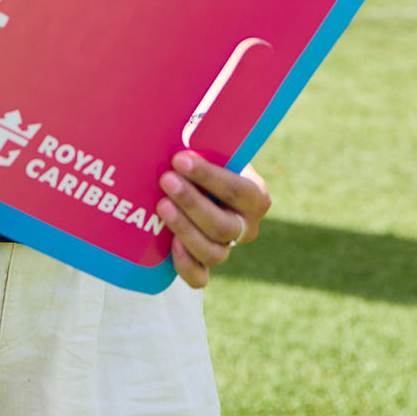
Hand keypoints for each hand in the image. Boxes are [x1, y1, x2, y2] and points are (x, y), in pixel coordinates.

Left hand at [157, 151, 270, 288]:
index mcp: (255, 196)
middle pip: (222, 225)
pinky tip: (171, 245)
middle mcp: (246, 226)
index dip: (208, 175)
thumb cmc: (205, 160)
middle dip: (192, 202)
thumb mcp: (213, 149)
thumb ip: (205, 145)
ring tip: (161, 206)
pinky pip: (199, 278)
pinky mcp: (205, 264)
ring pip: (213, 252)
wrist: (198, 183)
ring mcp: (226, 247)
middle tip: (166, 180)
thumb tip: (183, 138)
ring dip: (184, 228)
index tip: (180, 159)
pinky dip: (186, 265)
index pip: (236, 189)